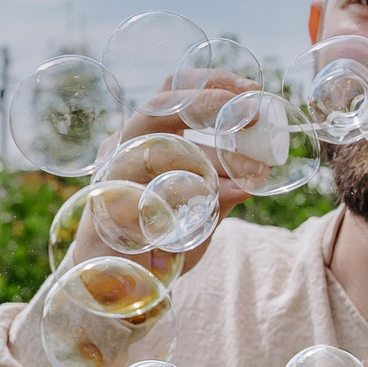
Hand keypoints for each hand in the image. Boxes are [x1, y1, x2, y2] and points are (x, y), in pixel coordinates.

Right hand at [71, 69, 265, 274]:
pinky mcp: (109, 210)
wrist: (113, 285)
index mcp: (140, 139)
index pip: (171, 91)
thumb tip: (258, 172)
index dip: (211, 81)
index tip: (251, 90)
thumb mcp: (198, 210)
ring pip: (162, 149)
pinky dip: (198, 195)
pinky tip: (228, 197)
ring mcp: (111, 177)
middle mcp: (121, 150)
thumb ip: (221, 189)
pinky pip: (156, 193)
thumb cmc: (158, 239)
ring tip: (252, 176)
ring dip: (216, 159)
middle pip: (159, 107)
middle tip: (252, 117)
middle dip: (209, 104)